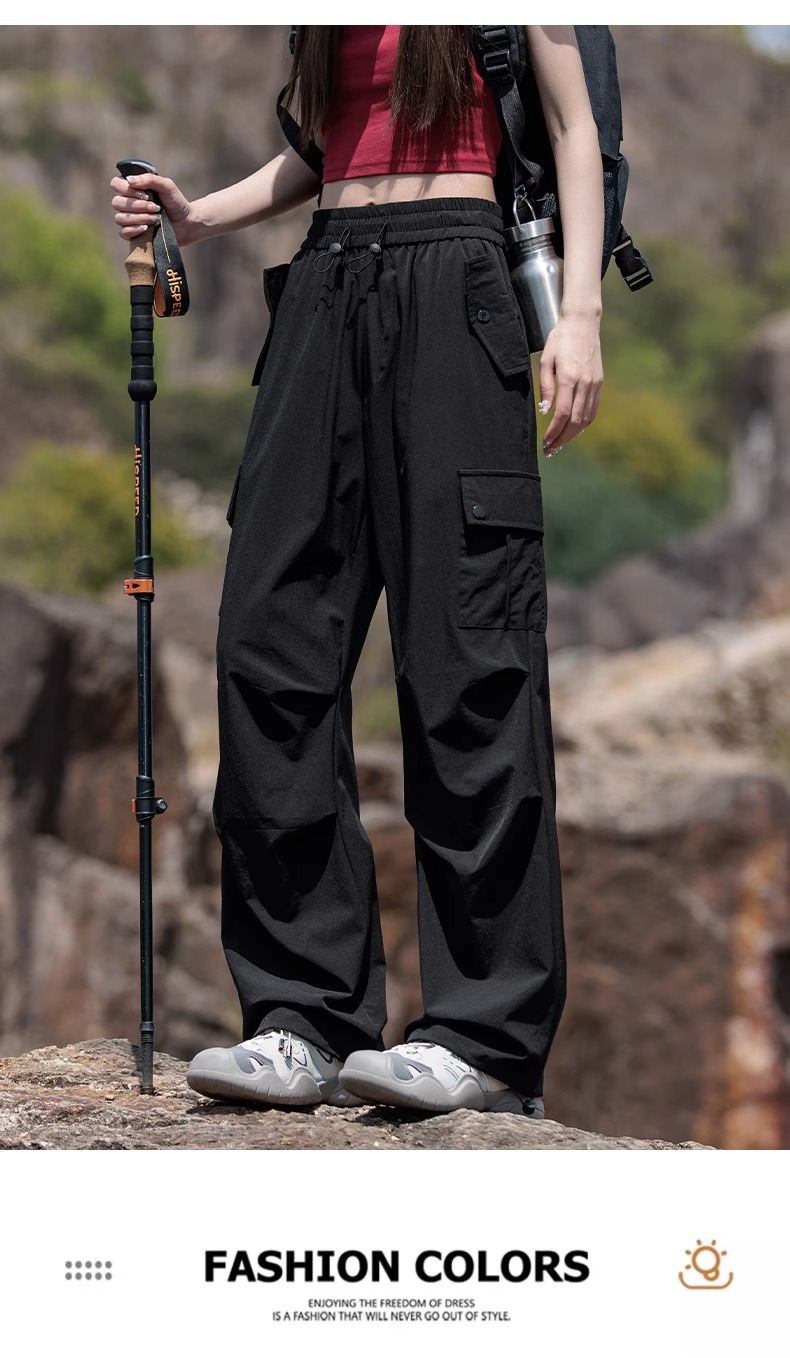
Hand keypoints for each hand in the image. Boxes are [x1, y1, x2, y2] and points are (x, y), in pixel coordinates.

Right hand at [110, 171, 195, 245]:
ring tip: (155, 218)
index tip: (145, 194)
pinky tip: (147, 229)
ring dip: (139, 218)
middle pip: (116, 202)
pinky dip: (134, 230)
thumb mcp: (167, 186)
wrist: (186, 222)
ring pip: (120, 218)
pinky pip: (123, 232)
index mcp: (132, 188)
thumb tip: (130, 180)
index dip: (127, 189)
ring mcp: (129, 219)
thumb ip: (150, 179)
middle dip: (138, 206)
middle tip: (156, 207)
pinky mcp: (133, 234)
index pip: (116, 184)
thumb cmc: (176, 202)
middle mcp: (127, 202)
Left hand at [538, 310, 603, 453]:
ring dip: (573, 434)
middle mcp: (585, 383)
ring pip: (586, 418)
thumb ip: (545, 386)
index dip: (554, 431)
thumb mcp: (546, 360)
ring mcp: (595, 384)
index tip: (545, 441)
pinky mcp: (599, 383)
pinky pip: (593, 409)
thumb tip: (545, 411)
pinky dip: (583, 423)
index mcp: (569, 377)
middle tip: (550, 449)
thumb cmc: (560, 339)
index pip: (563, 414)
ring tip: (560, 443)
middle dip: (562, 438)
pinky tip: (574, 429)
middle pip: (575, 421)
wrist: (583, 322)